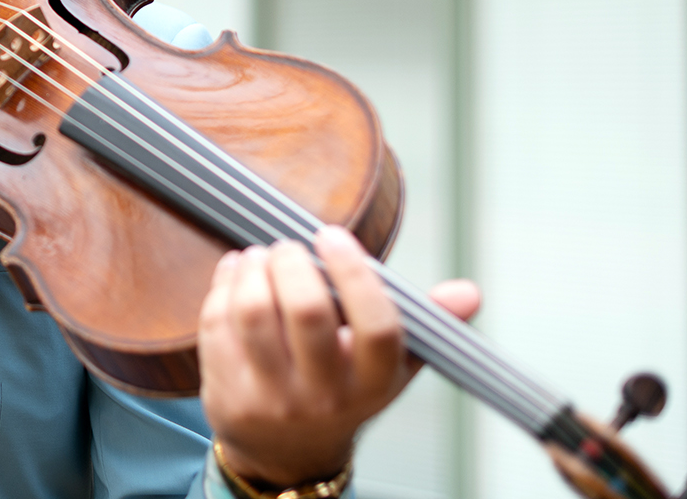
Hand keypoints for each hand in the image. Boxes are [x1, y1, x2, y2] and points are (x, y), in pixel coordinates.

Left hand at [198, 225, 480, 487]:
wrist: (286, 452)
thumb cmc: (344, 387)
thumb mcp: (391, 366)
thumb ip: (427, 324)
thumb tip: (470, 293)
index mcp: (373, 382)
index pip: (378, 325)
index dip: (354, 271)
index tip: (332, 235)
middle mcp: (324, 395)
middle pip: (307, 311)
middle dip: (292, 262)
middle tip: (288, 246)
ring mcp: (272, 398)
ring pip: (253, 313)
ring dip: (252, 269)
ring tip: (260, 256)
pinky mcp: (227, 393)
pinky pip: (216, 324)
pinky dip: (223, 286)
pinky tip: (236, 273)